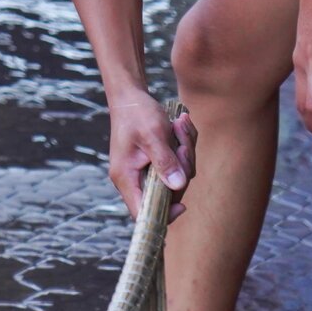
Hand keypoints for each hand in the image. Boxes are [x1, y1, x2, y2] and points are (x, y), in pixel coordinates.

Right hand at [107, 92, 196, 221]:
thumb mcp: (152, 135)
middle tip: (183, 146)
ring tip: (180, 126)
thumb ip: (164, 161)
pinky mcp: (156, 163)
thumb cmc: (137, 113)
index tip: (182, 206)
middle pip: (167, 194)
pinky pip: (177, 165)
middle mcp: (134, 178)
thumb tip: (178, 186)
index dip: (162, 214)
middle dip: (182, 169)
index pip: (142, 211)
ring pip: (176, 178)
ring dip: (185, 152)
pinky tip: (180, 126)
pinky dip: (183, 146)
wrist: (131, 95)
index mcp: (126, 177)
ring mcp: (145, 171)